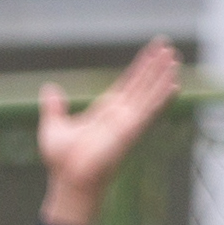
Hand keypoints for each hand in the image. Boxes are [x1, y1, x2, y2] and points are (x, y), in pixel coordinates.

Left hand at [38, 37, 179, 224]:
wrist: (68, 180)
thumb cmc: (61, 161)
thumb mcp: (53, 127)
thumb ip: (54, 108)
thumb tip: (49, 88)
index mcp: (106, 111)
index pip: (128, 83)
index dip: (140, 66)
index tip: (152, 50)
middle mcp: (121, 114)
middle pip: (142, 84)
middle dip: (155, 65)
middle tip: (167, 45)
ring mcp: (128, 122)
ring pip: (149, 93)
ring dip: (162, 75)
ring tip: (174, 57)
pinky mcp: (131, 130)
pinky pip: (150, 110)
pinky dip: (162, 96)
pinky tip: (174, 83)